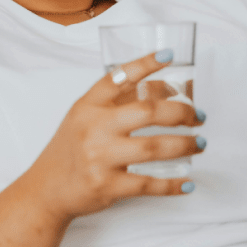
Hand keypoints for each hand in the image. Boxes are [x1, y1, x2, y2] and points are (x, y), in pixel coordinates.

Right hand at [23, 51, 205, 221]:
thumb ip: (115, 101)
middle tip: (198, 116)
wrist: (46, 191)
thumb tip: (162, 87)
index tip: (169, 55)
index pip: (118, 77)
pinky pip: (149, 184)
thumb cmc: (71, 149)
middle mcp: (94, 128)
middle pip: (147, 112)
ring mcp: (100, 158)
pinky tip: (188, 183)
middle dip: (181, 112)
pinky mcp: (107, 186)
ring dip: (185, 145)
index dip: (145, 64)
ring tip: (200, 143)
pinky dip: (173, 184)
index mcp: (88, 106)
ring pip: (154, 147)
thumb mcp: (83, 117)